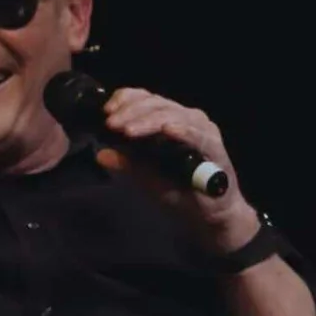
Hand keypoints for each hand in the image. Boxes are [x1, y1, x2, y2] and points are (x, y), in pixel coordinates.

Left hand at [97, 87, 259, 252]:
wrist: (207, 216)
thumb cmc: (177, 191)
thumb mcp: (145, 178)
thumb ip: (126, 164)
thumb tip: (101, 154)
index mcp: (166, 119)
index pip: (144, 99)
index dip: (125, 99)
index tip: (106, 112)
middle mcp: (185, 118)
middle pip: (156, 104)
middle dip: (131, 112)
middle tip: (111, 124)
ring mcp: (201, 129)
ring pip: (173, 114)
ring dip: (149, 121)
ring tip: (129, 130)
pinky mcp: (215, 146)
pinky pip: (198, 134)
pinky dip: (182, 131)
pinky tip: (168, 130)